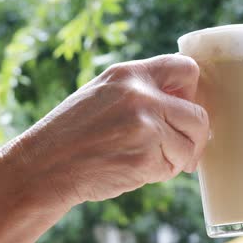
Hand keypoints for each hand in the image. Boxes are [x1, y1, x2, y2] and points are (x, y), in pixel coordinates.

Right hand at [4, 54, 209, 204]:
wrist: (43, 166)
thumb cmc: (73, 133)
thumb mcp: (103, 94)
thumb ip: (141, 91)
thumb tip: (185, 101)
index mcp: (130, 74)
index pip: (187, 68)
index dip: (192, 92)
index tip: (183, 109)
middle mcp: (141, 95)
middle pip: (199, 115)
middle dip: (195, 136)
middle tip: (182, 149)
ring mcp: (145, 126)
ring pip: (190, 145)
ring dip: (177, 159)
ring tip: (150, 161)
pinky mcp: (145, 157)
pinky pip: (171, 168)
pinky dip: (159, 174)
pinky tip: (134, 169)